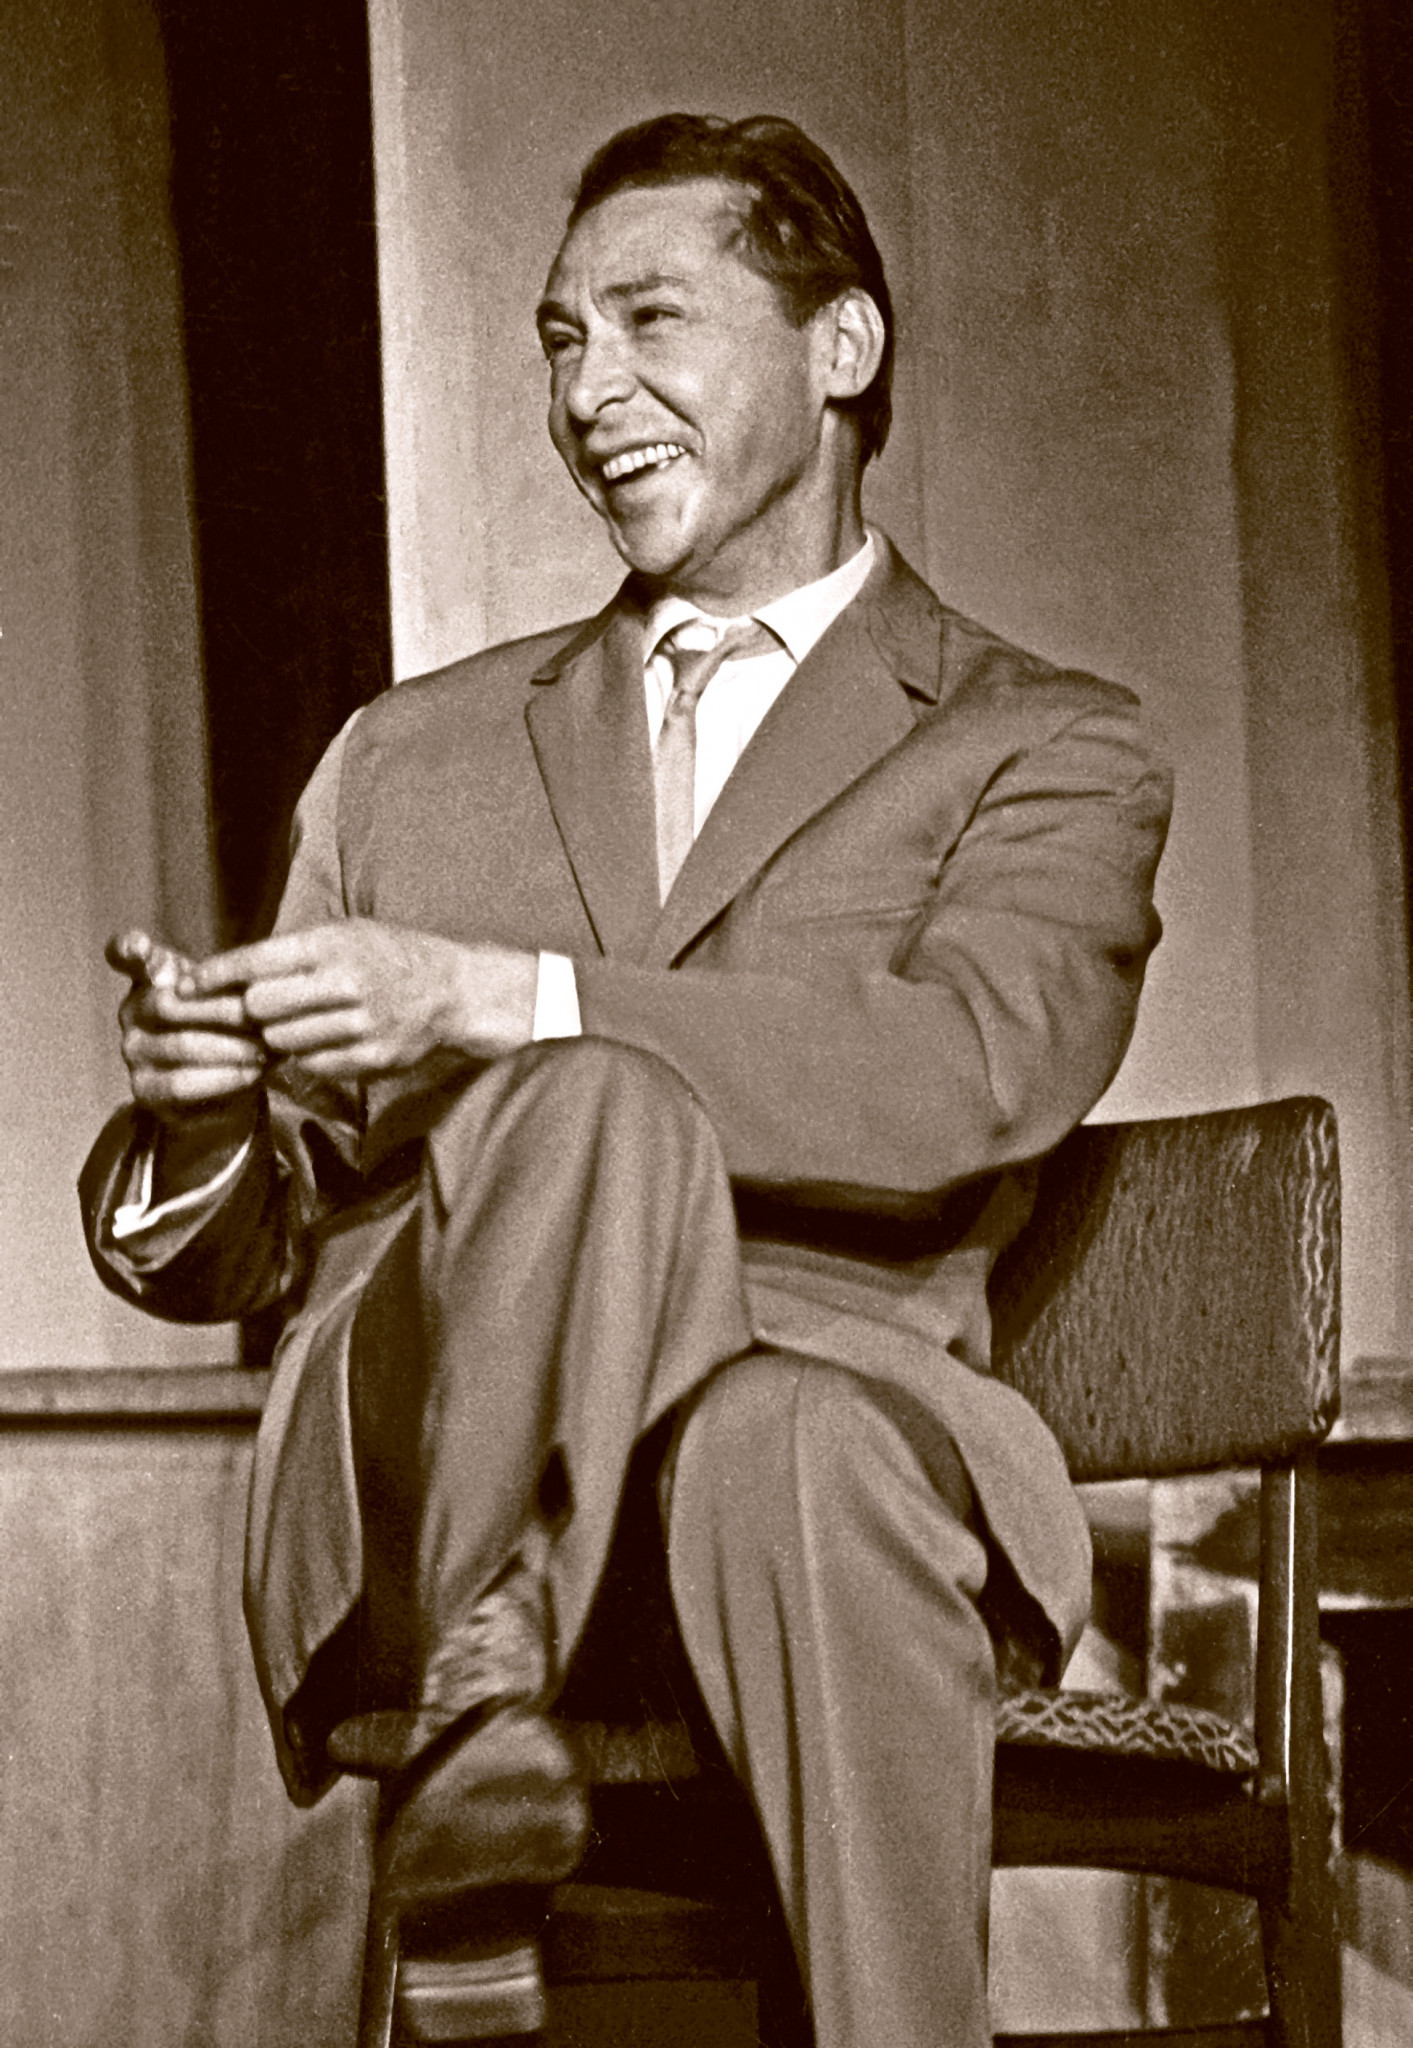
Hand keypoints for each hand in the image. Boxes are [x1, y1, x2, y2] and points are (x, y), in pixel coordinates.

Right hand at [108, 928, 266, 1124]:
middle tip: (264, 1019)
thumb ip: (225, 975)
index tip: (139, 947)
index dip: (129, 947)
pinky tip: (252, 1074)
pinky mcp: (144, 1090)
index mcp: (147, 978)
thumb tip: (247, 977)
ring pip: (181, 1046)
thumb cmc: (226, 1024)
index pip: (125, 954)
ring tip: (265, 1050)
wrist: (223, 1085)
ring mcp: (133, 1052)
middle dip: (224, 1012)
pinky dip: (223, 1079)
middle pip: (169, 1005)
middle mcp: (131, 1013)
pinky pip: (182, 1085)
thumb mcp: (228, 993)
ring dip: (230, 1049)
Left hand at [182, 920, 538, 1081]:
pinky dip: (306, 1057)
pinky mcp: (371, 1057)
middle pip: (260, 1006)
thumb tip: (230, 970)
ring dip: (276, 1038)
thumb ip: (292, 952)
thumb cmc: (388, 956)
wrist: (452, 990)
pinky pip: (312, 1065)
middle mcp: (346, 982)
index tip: (187, 985)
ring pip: (282, 1040)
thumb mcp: (344, 934)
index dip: (215, 975)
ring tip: (292, 1026)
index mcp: (334, 944)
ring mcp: (360, 1024)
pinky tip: (319, 1043)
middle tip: (254, 1011)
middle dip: (250, 1011)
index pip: (256, 961)